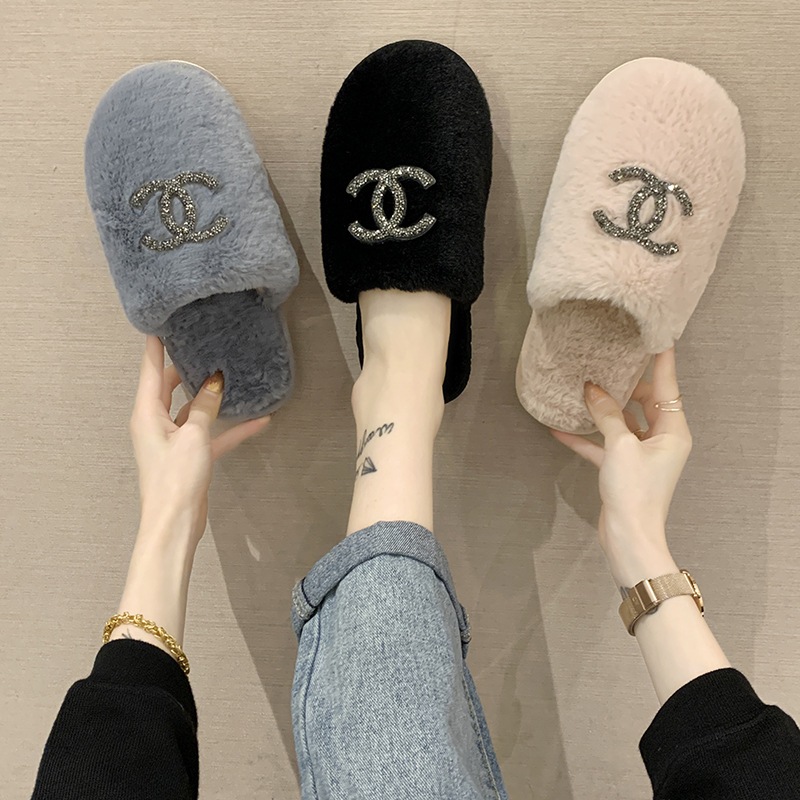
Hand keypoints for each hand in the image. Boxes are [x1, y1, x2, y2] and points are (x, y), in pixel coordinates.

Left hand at [130, 336, 270, 542]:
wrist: (176, 522)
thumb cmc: (175, 478)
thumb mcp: (193, 436)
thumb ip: (204, 406)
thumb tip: (214, 380)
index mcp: (147, 414)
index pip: (150, 372)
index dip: (155, 348)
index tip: (159, 325)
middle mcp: (155, 424)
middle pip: (168, 388)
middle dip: (183, 369)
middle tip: (199, 345)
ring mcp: (172, 441)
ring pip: (191, 410)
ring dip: (208, 398)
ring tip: (227, 376)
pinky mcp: (188, 457)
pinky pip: (209, 435)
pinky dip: (228, 428)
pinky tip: (257, 421)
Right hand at [550, 348, 691, 581]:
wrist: (629, 536)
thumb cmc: (635, 491)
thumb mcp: (620, 446)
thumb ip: (607, 414)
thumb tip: (593, 389)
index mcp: (673, 431)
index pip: (668, 386)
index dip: (661, 361)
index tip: (656, 337)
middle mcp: (662, 440)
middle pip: (645, 401)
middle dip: (626, 383)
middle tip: (610, 358)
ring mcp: (642, 455)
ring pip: (623, 422)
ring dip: (603, 409)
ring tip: (584, 387)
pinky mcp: (623, 468)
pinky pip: (605, 445)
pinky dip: (587, 437)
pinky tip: (561, 428)